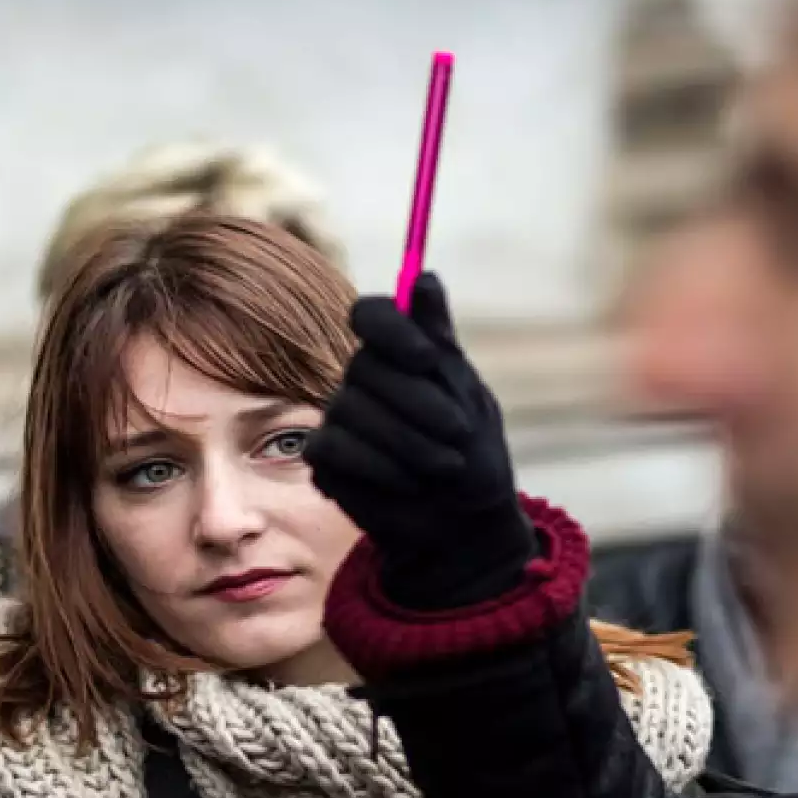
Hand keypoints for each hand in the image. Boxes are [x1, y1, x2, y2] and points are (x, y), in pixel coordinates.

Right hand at [306, 273, 536, 610]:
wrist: (464, 521)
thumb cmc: (472, 453)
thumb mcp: (467, 393)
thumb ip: (439, 338)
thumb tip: (425, 276)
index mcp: (399, 353)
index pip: (371, 314)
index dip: (392, 331)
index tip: (426, 358)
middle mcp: (363, 377)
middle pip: (365, 365)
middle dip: (418, 402)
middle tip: (457, 432)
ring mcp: (340, 416)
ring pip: (351, 409)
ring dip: (407, 442)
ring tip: (443, 466)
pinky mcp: (325, 457)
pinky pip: (335, 448)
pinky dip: (378, 468)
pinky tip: (407, 484)